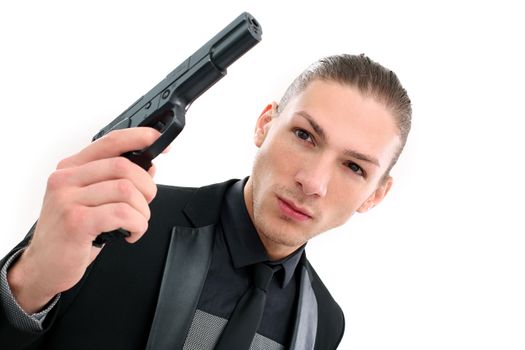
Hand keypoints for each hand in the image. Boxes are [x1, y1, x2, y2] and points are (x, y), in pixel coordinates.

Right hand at [7, 127, 165, 312]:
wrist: (43, 266)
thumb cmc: (71, 233)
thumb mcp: (92, 201)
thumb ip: (116, 181)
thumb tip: (149, 166)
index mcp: (71, 168)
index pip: (110, 142)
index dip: (140, 137)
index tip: (160, 141)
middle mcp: (66, 179)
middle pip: (123, 166)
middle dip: (147, 187)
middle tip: (145, 205)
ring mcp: (67, 199)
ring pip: (126, 191)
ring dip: (142, 211)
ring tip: (135, 223)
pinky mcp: (76, 221)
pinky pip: (122, 214)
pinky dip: (137, 225)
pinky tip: (131, 234)